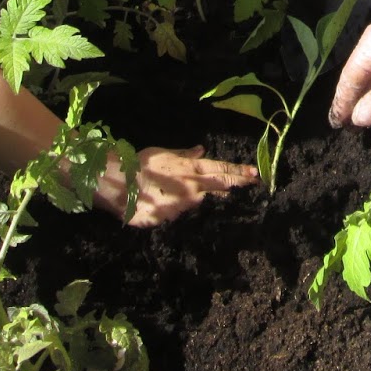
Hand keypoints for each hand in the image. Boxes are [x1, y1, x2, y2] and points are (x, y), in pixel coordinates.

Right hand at [95, 145, 257, 226]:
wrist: (115, 185)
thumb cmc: (138, 164)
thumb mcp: (162, 153)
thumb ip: (183, 154)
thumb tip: (200, 151)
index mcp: (189, 169)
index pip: (220, 169)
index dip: (238, 171)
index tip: (255, 173)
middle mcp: (191, 188)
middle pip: (220, 185)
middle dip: (237, 182)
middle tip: (252, 181)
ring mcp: (182, 206)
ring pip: (194, 201)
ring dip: (187, 197)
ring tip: (165, 189)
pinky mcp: (170, 219)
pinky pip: (175, 212)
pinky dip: (170, 207)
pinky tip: (156, 201)